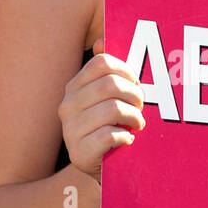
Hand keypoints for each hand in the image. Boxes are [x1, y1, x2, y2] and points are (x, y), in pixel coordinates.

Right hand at [58, 38, 144, 182]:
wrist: (105, 168)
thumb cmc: (111, 127)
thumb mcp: (110, 99)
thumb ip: (108, 72)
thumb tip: (102, 39)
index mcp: (74, 88)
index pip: (102, 63)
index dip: (127, 71)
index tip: (136, 84)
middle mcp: (66, 107)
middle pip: (110, 85)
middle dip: (135, 95)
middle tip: (141, 107)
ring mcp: (70, 131)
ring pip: (113, 109)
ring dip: (134, 117)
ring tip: (138, 124)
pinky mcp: (79, 154)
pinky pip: (110, 135)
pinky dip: (126, 136)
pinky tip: (127, 140)